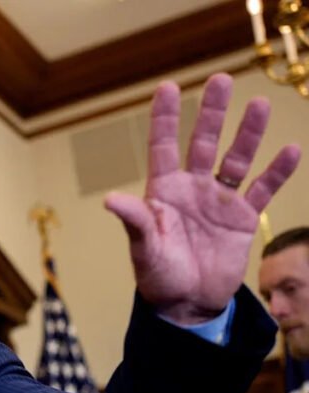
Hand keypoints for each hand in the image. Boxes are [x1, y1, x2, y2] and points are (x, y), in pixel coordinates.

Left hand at [105, 74, 300, 324]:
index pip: (163, 147)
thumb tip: (111, 200)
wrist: (186, 305)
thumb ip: (135, 221)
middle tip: (221, 80)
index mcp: (163, 191)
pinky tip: (290, 150)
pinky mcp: (243, 219)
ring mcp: (219, 201)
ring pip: (236, 159)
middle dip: (212, 113)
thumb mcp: (144, 249)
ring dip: (248, 134)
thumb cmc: (157, 276)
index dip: (165, 118)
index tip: (169, 87)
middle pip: (203, 143)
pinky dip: (276, 171)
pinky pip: (263, 189)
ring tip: (260, 105)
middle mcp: (192, 189)